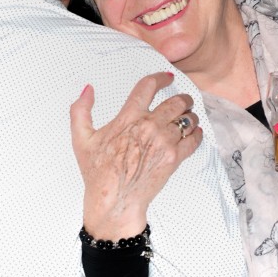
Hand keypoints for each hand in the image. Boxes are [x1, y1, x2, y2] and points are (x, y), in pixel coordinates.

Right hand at [71, 71, 201, 238]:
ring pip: (187, 119)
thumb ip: (80, 110)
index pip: (148, 86)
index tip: (166, 77)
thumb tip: (87, 90)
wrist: (115, 200)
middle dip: (183, 98)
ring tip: (189, 118)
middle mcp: (149, 126)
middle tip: (184, 100)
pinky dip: (196, 134)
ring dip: (190, 116)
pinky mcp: (174, 158)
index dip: (160, 77)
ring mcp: (164, 142)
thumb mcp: (81, 139)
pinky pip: (194, 139)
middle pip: (176, 101)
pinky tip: (194, 133)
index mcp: (128, 117)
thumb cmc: (98, 172)